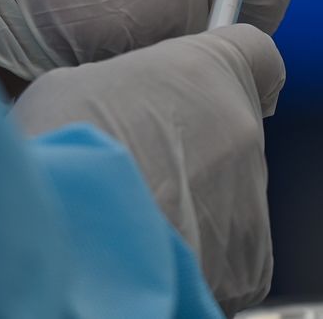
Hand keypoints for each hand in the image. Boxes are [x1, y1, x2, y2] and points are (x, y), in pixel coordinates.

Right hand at [11, 23, 285, 314]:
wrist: (75, 233)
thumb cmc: (65, 147)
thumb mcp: (74, 87)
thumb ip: (119, 93)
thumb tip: (115, 112)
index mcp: (211, 71)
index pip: (256, 53)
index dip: (231, 72)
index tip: (210, 87)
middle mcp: (244, 132)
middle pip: (230, 138)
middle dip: (189, 154)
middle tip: (134, 170)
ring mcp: (252, 202)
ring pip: (226, 202)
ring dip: (190, 209)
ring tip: (133, 220)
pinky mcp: (248, 268)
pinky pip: (225, 259)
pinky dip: (193, 261)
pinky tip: (147, 258)